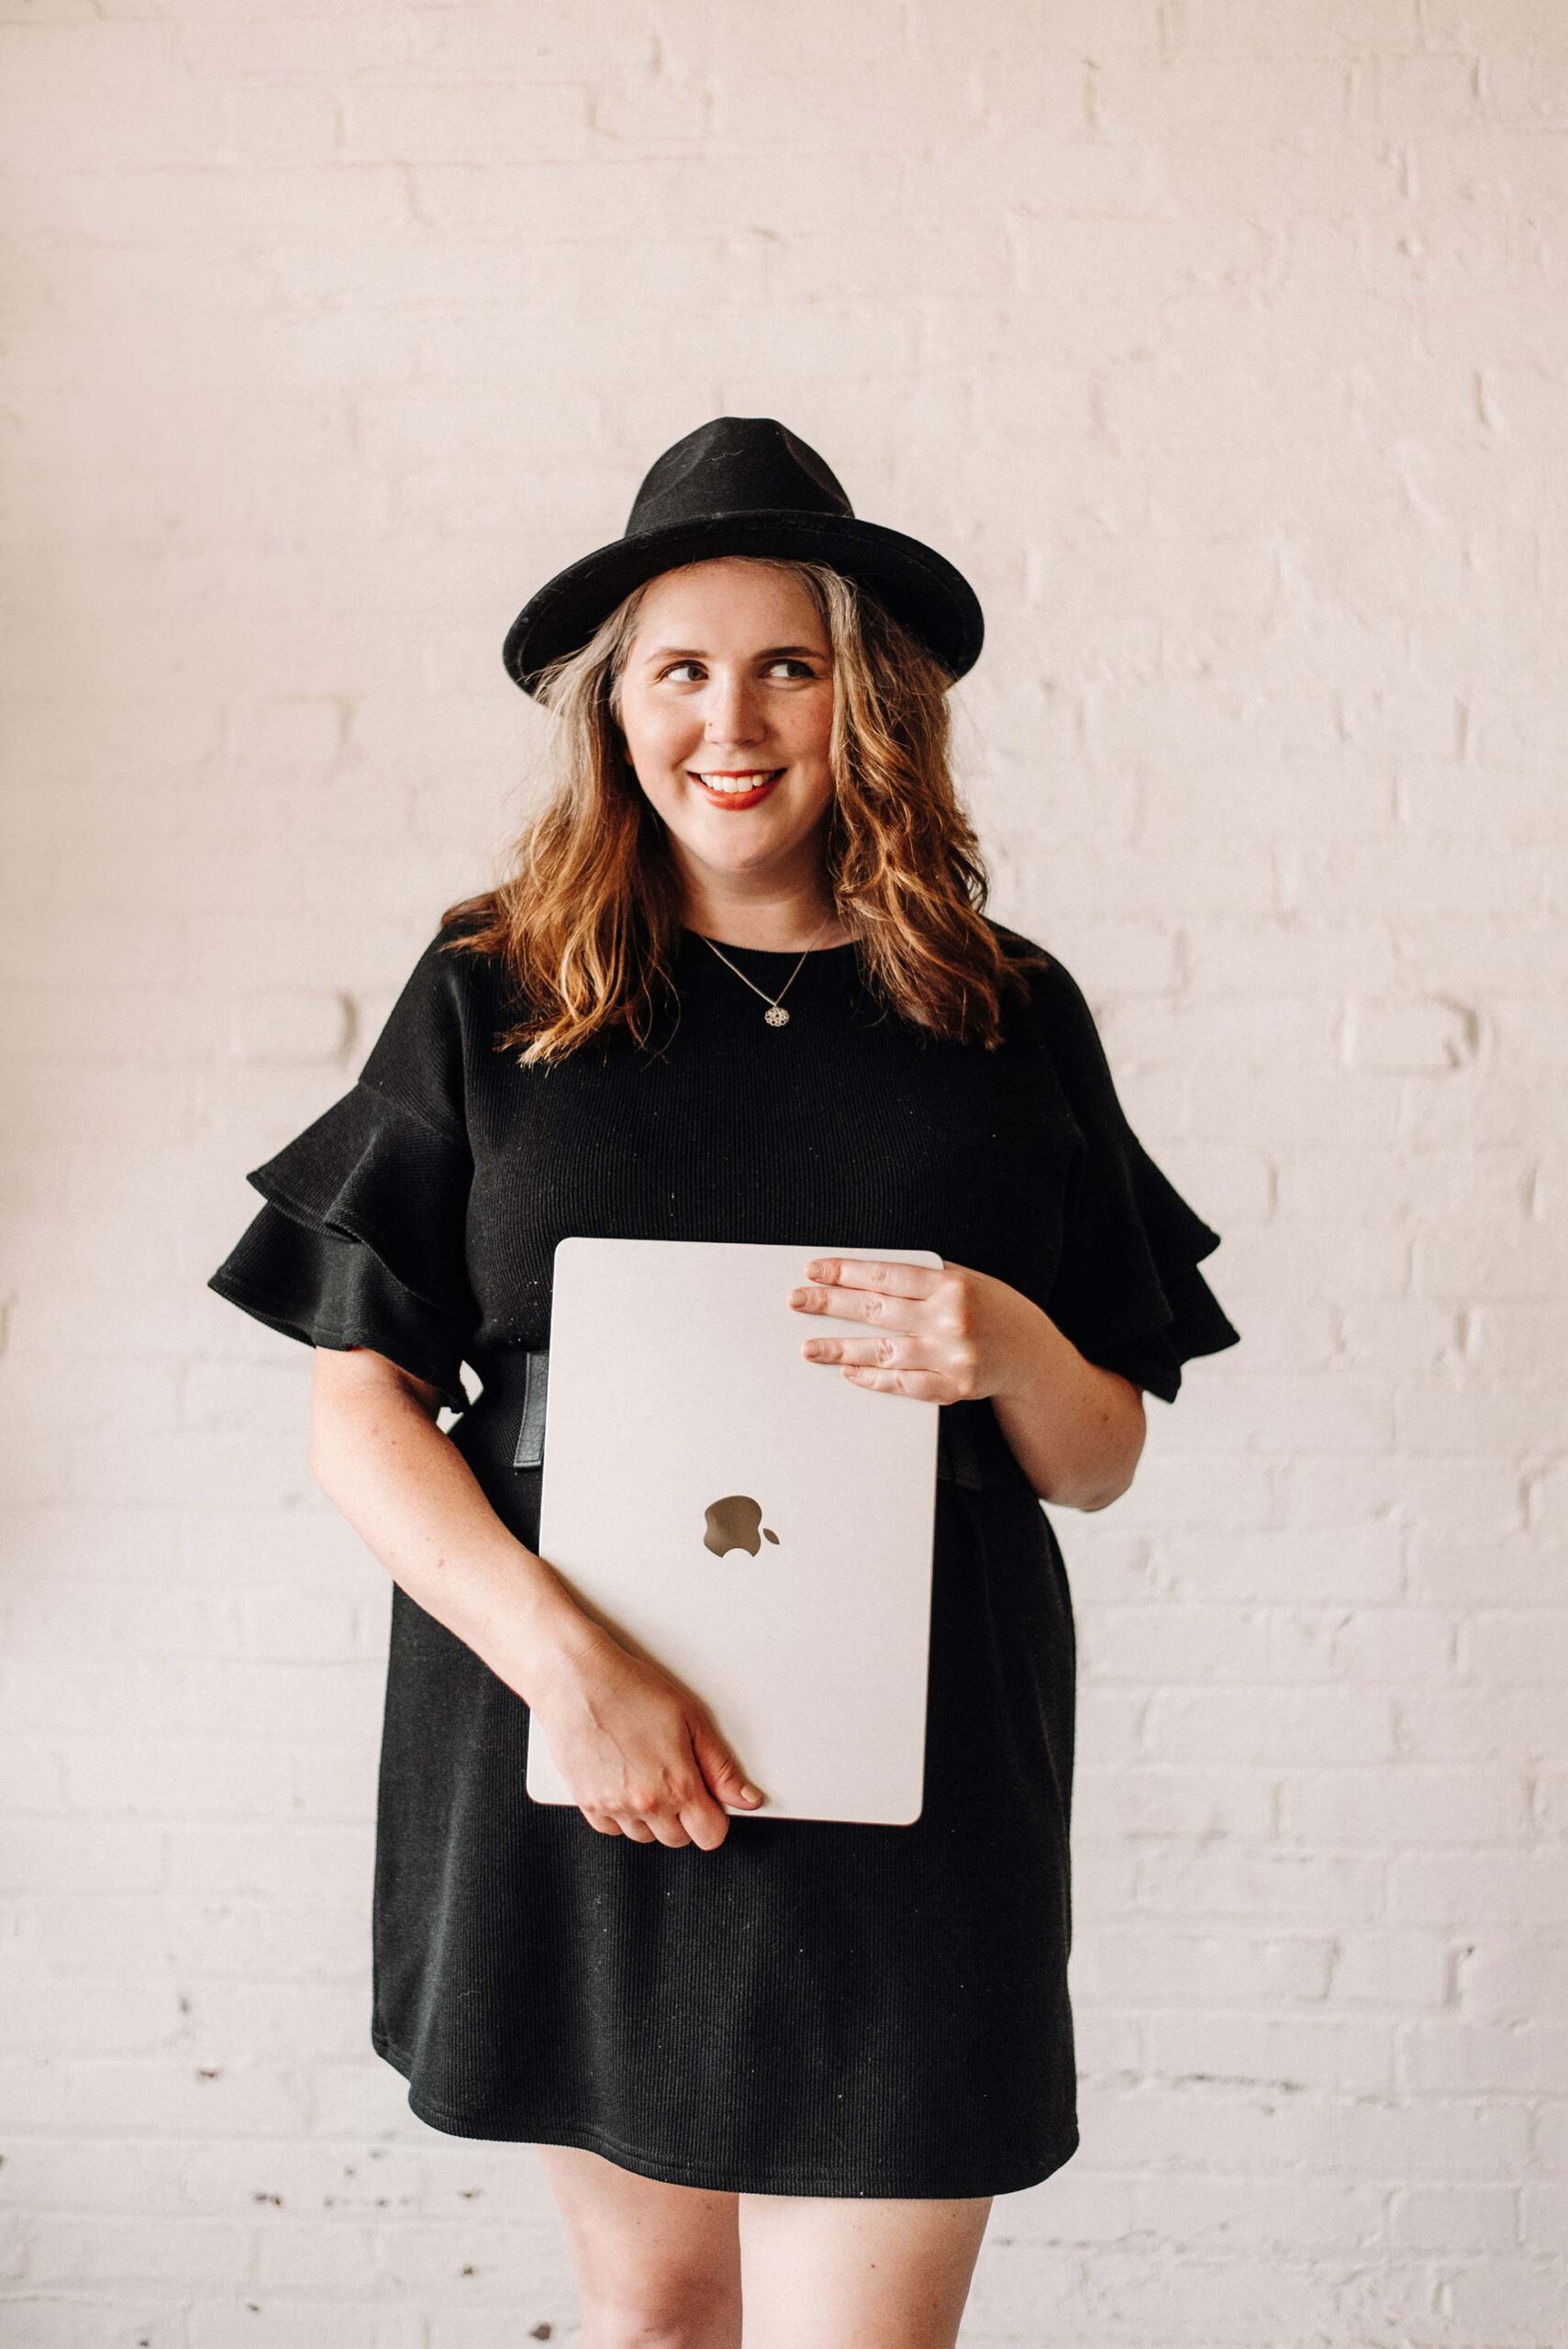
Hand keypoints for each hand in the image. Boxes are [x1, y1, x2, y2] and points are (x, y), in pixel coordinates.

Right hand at [526, 1618, 765, 1850]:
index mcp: (677, 1785)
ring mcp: (613, 1807)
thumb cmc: (629, 1689)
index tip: (709, 1797)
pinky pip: (614, 1828)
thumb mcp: (690, 1718)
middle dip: (685, 1815)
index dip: (715, 1817)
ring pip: (646, 1836)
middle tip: (676, 1776)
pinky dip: (622, 1813)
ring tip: (648, 1772)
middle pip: (679, 1839)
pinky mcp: (587, 1804)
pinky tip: (624, 1780)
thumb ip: (721, 1767)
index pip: (711, 1835)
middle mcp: (645, 1805)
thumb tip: (746, 1798)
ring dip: (653, 1816)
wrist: (575, 1679)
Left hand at [786, 1255, 1040, 1403]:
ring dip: (841, 1349)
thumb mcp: (967, 1280)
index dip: (845, 1271)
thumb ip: (924, 1278)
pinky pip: (905, 1385)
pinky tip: (850, 1373)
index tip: (814, 1270)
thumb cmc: (994, 1310)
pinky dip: (874, 1379)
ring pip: (883, 1351)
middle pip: (877, 1310)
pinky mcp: (954, 1388)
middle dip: (830, 1304)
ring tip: (809, 1347)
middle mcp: (950, 1319)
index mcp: (951, 1284)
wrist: (1033, 1356)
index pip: (886, 1274)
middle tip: (797, 1301)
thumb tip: (867, 1273)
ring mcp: (952, 1356)